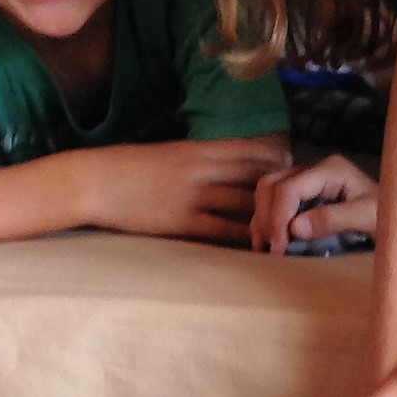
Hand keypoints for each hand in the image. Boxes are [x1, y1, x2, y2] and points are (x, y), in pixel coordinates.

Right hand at [77, 138, 288, 243]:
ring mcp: (193, 197)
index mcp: (197, 149)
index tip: (293, 168)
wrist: (94, 182)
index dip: (276, 159)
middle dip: (282, 189)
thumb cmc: (127, 169)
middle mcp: (201, 170)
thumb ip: (196, 159)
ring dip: (270, 217)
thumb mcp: (167, 154)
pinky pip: (223, 232)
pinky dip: (245, 239)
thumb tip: (220, 167)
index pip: (249, 150)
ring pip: (245, 205)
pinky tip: (260, 247)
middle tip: (302, 201)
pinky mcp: (182, 223)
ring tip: (290, 227)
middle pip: (255, 176)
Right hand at [251, 153, 378, 251]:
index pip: (290, 187)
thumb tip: (295, 227)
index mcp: (330, 169)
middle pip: (271, 185)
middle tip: (273, 250)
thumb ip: (333, 219)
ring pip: (266, 191)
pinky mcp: (302, 195)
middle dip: (267, 218)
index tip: (279, 248)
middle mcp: (314, 169)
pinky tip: (269, 242)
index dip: (278, 218)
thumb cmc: (389, 216)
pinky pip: (272, 202)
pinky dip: (265, 221)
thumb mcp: (368, 218)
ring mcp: (306, 180)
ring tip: (267, 248)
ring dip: (262, 220)